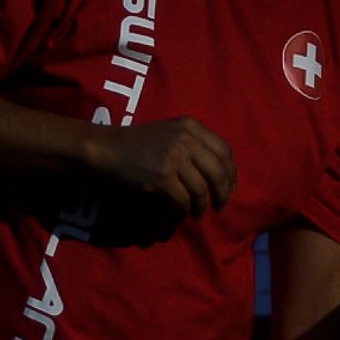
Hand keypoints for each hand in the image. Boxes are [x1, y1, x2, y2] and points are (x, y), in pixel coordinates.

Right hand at [88, 117, 234, 216]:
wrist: (108, 148)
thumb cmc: (140, 143)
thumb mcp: (172, 133)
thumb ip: (196, 145)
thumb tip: (224, 176)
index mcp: (191, 126)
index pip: (225, 151)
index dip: (231, 172)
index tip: (229, 187)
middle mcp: (186, 139)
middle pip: (218, 172)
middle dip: (222, 193)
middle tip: (219, 205)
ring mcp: (174, 158)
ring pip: (201, 190)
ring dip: (201, 206)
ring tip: (196, 212)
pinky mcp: (162, 177)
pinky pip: (182, 201)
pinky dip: (183, 211)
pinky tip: (178, 213)